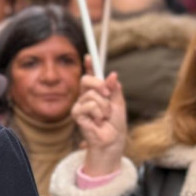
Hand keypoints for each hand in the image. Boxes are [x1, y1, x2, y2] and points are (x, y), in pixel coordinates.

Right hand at [72, 55, 126, 175]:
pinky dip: (98, 113)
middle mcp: (85, 97)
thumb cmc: (115, 124)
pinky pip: (89, 105)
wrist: (113, 140)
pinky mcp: (77, 114)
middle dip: (99, 84)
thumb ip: (114, 89)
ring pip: (92, 95)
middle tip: (107, 95)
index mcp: (96, 93)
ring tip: (104, 117)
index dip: (89, 66)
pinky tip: (97, 121)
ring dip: (104, 106)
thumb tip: (113, 74)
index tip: (89, 56)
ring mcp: (80, 105)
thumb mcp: (118, 103)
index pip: (91, 76)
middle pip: (86, 79)